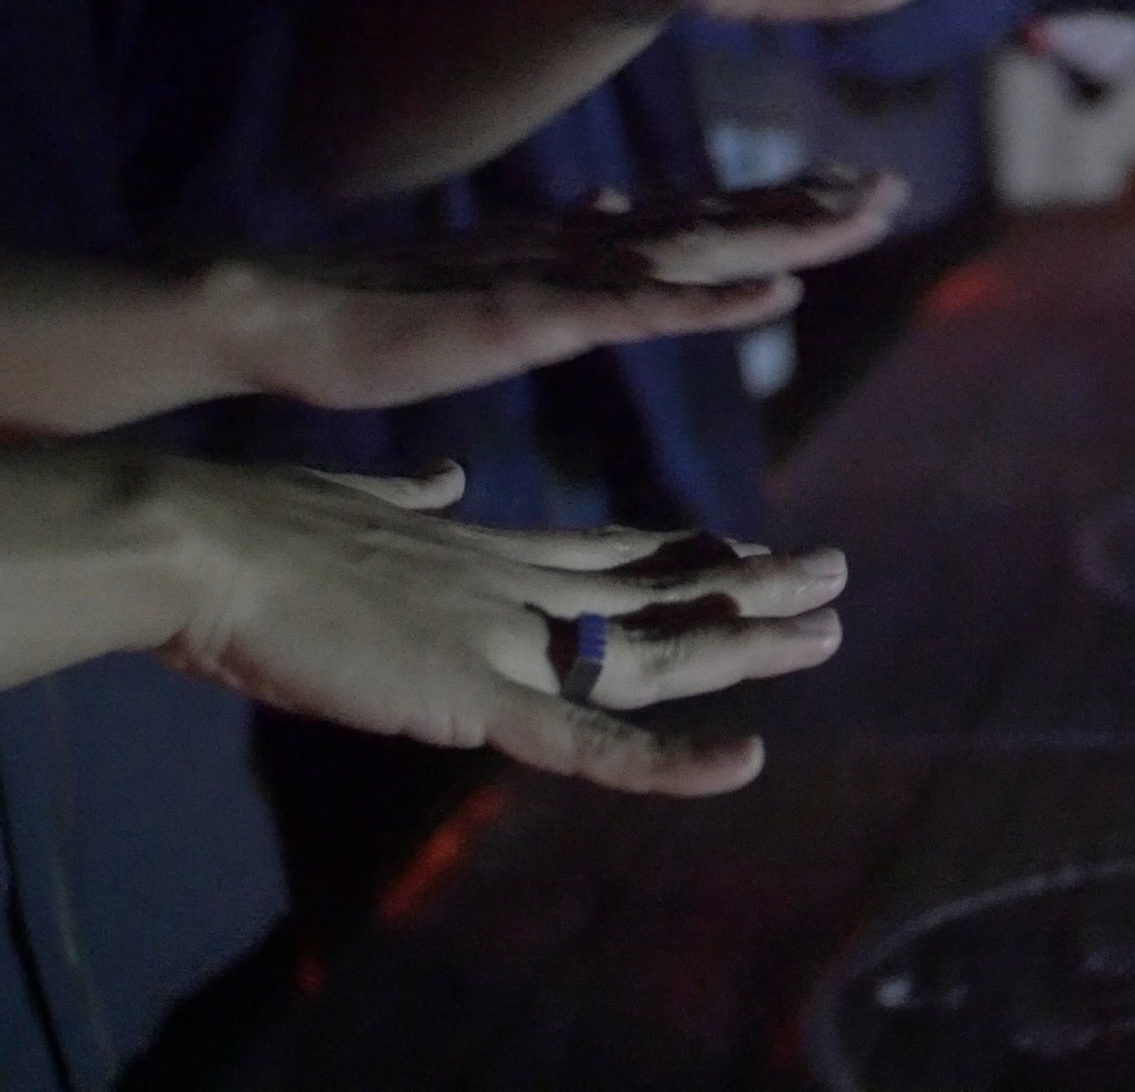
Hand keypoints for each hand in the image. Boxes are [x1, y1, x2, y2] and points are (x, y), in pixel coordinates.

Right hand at [151, 459, 846, 795]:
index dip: (683, 555)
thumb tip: (439, 476)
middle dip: (749, 586)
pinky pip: (592, 741)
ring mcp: (505, 638)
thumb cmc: (256, 524)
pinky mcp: (475, 697)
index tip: (744, 547)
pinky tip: (748, 759)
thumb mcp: (353, 499)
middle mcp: (517, 585)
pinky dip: (671, 760)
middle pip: (659, 589)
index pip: (611, 552)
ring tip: (831, 622)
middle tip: (831, 573)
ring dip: (748, 640)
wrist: (201, 540)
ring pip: (656, 647)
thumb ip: (408, 493)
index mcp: (485, 546)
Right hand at [222, 168, 906, 410]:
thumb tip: (616, 212)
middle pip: (715, 222)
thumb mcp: (492, 278)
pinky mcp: (537, 318)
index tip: (842, 190)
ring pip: (700, 252)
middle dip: (806, 205)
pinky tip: (778, 291)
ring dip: (787, 234)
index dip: (770, 203)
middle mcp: (582, 246)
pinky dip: (715, 299)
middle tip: (888, 188)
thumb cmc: (378, 310)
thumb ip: (561, 252)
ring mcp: (564, 278)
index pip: (692, 218)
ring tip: (867, 216)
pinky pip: (644, 311)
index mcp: (574, 244)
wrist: (284, 317)